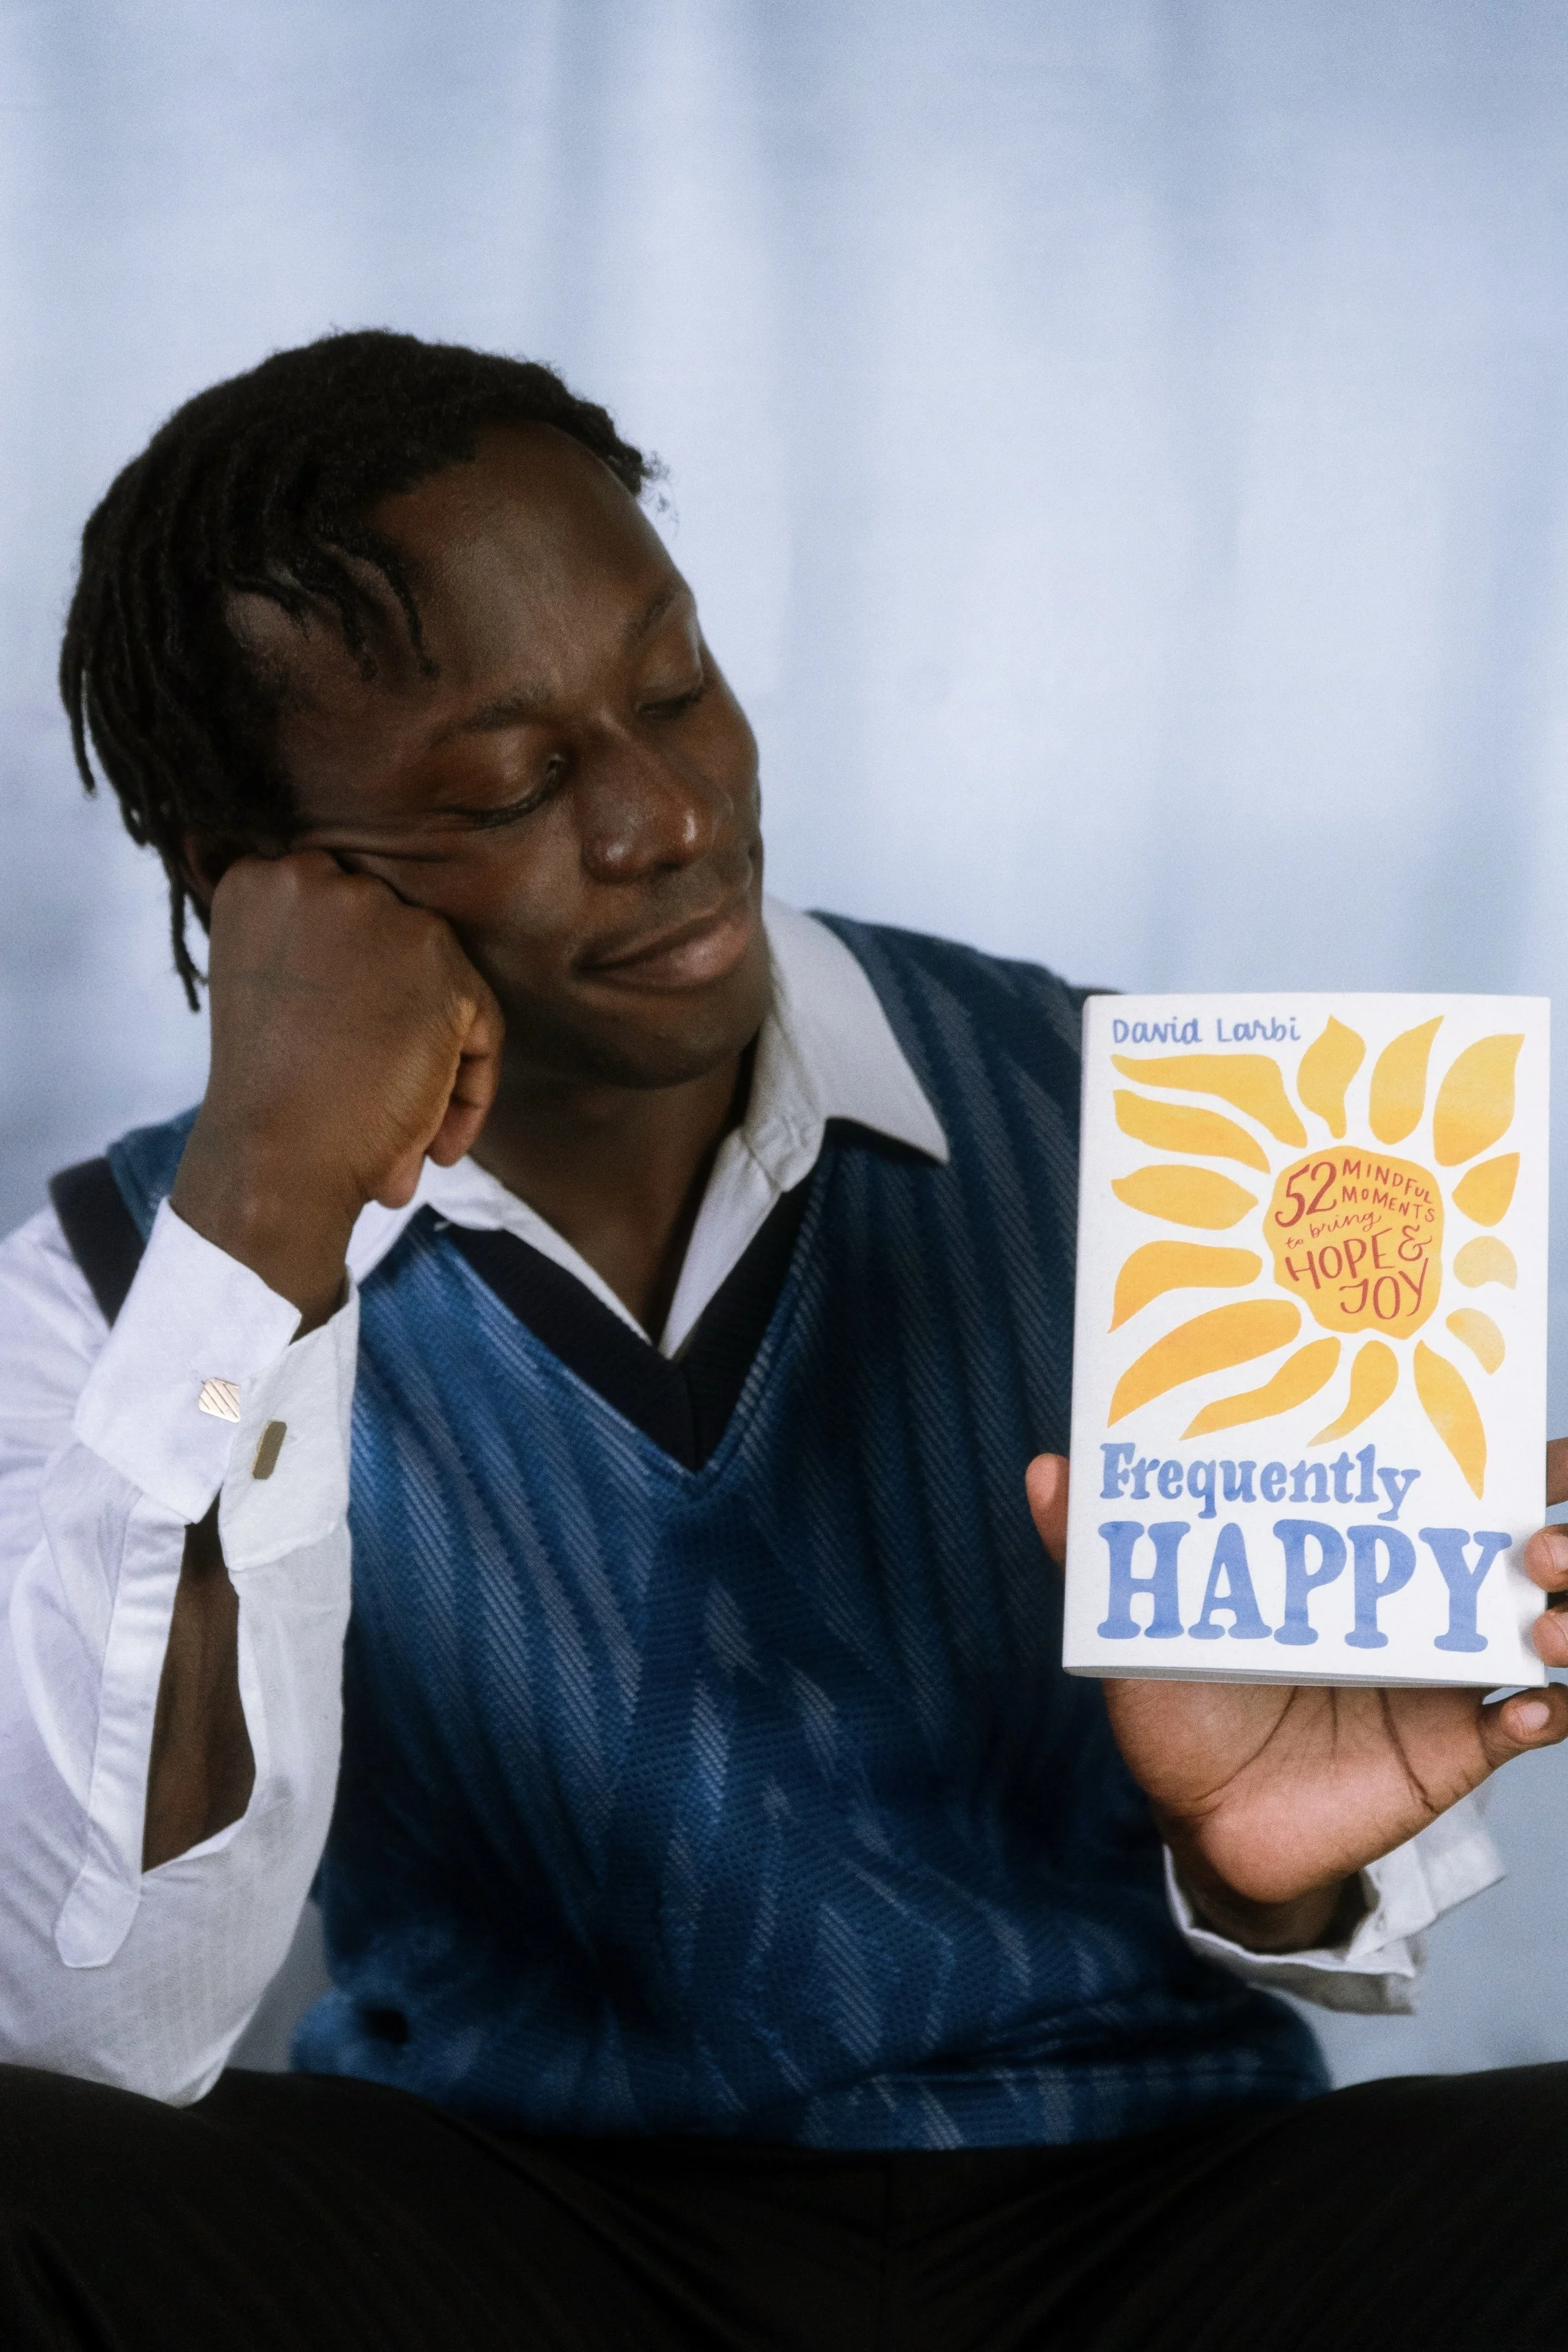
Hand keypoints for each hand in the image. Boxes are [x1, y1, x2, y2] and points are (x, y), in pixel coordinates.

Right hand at [171, 852, 503, 1325]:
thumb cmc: (267, 1099)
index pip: (341, 915)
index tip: (350, 1042)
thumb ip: (314, 950)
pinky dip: (469, 1089)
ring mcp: (379, 915)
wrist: (275, 1156)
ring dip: (435, 1055)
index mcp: (260, 883)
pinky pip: (480, 1025)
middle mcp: (314, 876)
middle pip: (393, 943)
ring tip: (409, 1130)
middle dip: (396, 1016)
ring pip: (439, 982)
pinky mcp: (438, 960)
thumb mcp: (267, 988)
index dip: (357, 983)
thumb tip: (380, 959)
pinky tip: (432, 1143)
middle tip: (378, 1088)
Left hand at [1026, 1447, 1567, 1950]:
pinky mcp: (1456, 1749)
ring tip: (1540, 1613)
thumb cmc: (1182, 1699)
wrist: (1200, 1817)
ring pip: (1553, 1628)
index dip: (1508, 1446)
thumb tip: (1047, 1468)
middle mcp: (1423, 1596)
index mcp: (1363, 1546)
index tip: (1523, 1419)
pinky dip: (1544, 1711)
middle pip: (1534, 1543)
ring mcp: (1448, 1672)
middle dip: (1562, 1523)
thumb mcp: (1142, 1618)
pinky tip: (1523, 1706)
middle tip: (1536, 1533)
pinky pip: (1533, 1723)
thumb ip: (1098, 1548)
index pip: (1456, 1477)